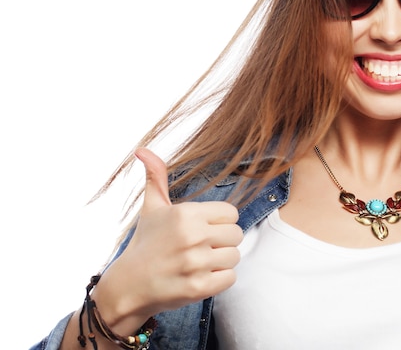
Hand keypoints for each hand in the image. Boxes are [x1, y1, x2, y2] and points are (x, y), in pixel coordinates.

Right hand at [94, 148, 242, 328]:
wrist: (128, 286)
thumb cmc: (145, 243)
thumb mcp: (151, 208)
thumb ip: (156, 177)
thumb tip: (142, 149)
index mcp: (186, 213)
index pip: (231, 213)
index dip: (220, 222)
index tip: (203, 230)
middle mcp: (193, 236)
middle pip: (237, 235)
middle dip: (222, 242)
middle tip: (201, 248)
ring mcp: (196, 263)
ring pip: (235, 257)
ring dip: (221, 262)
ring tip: (199, 263)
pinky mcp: (199, 288)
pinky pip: (230, 278)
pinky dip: (219, 280)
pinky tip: (199, 277)